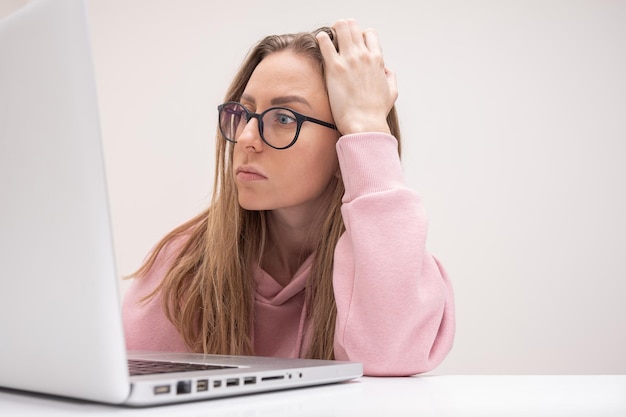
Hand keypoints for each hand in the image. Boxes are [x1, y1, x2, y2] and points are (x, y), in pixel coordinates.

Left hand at [316, 19, 397, 135]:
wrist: (364, 124)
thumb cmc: (375, 112)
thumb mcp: (392, 93)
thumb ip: (391, 78)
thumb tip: (386, 70)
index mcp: (377, 60)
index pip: (369, 33)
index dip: (360, 36)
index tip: (353, 44)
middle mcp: (364, 56)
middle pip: (354, 26)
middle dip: (345, 28)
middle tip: (338, 36)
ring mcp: (349, 60)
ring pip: (341, 27)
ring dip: (334, 29)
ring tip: (329, 37)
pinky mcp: (334, 68)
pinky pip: (325, 42)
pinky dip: (321, 39)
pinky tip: (320, 43)